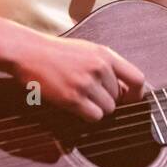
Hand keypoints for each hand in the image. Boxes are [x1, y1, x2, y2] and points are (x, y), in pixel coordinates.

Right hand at [9, 33, 146, 122]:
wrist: (28, 52)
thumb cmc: (57, 52)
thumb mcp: (87, 50)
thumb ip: (108, 65)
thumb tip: (126, 89)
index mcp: (106, 54)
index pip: (137, 79)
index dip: (136, 94)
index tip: (129, 100)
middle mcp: (99, 67)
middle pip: (119, 98)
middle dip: (107, 100)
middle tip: (89, 95)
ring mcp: (86, 83)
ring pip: (108, 109)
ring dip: (97, 108)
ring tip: (81, 98)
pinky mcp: (72, 98)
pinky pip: (94, 116)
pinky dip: (88, 116)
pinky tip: (76, 106)